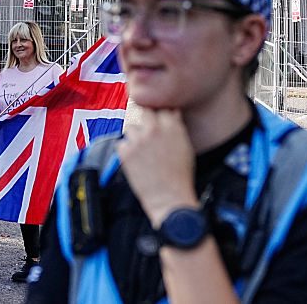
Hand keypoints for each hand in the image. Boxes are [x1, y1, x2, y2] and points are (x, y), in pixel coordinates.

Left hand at [118, 109, 198, 227]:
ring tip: (142, 152)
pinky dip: (125, 151)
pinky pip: (121, 144)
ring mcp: (138, 140)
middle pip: (145, 112)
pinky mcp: (126, 152)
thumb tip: (171, 114)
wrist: (169, 198)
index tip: (157, 122)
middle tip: (147, 134)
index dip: (159, 116)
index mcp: (172, 126)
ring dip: (134, 136)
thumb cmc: (180, 176)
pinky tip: (135, 161)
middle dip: (146, 121)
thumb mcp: (185, 147)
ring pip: (131, 127)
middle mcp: (154, 129)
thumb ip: (176, 128)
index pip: (161, 108)